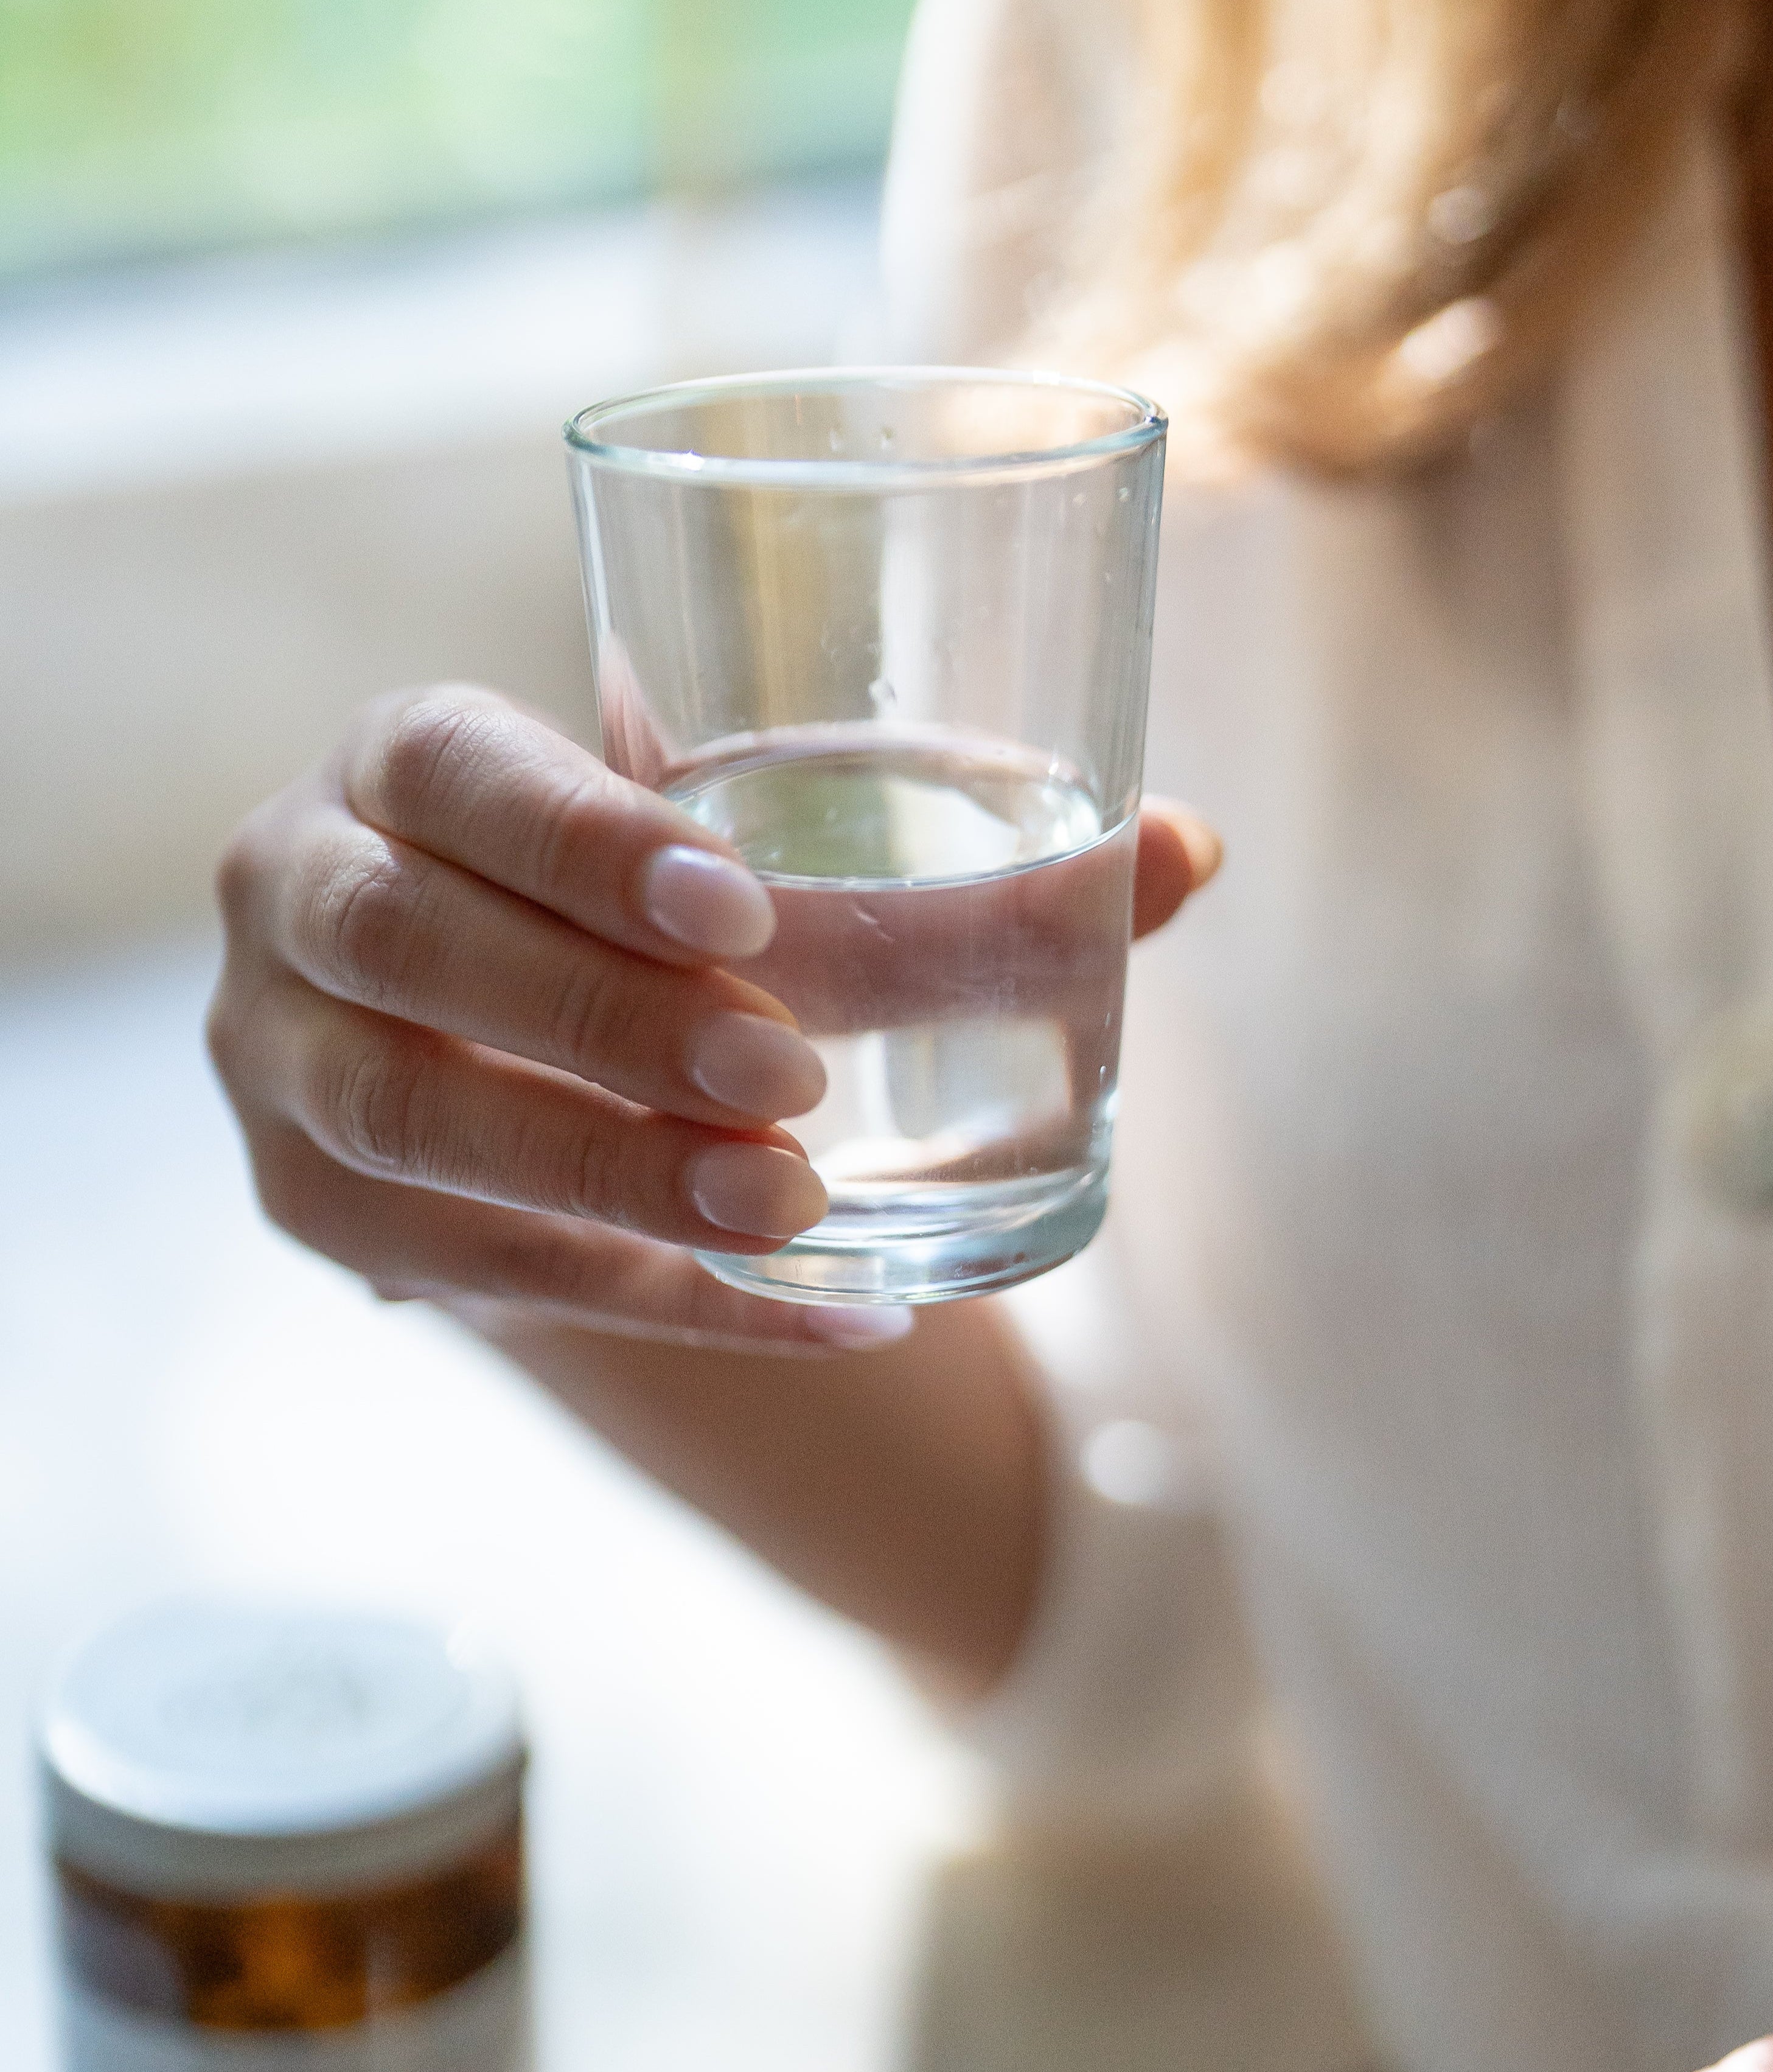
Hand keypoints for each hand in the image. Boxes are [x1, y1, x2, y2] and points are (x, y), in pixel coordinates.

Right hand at [210, 686, 1220, 1350]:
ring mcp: (285, 1066)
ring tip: (794, 1208)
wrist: (514, 1040)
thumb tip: (1188, 854)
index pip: (456, 774)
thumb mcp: (752, 858)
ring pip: (422, 1125)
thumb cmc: (656, 911)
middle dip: (607, 1019)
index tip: (741, 910)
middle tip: (792, 1079)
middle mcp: (302, 891)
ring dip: (618, 1176)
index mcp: (406, 760)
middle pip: (418, 950)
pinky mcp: (326, 1220)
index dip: (581, 839)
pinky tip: (830, 1311)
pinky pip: (483, 1276)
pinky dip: (668, 1299)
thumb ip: (949, 867)